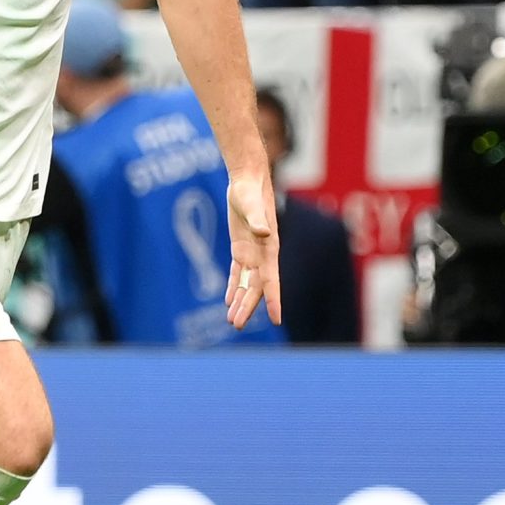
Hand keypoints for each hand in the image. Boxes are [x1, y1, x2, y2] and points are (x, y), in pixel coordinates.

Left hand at [225, 168, 282, 327]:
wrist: (248, 179)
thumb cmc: (251, 190)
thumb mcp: (251, 204)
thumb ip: (258, 219)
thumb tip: (263, 233)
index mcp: (269, 248)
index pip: (272, 281)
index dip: (274, 301)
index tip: (276, 320)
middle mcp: (263, 255)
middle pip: (256, 288)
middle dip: (248, 307)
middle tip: (237, 325)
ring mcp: (252, 252)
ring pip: (247, 284)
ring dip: (240, 302)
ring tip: (232, 321)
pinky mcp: (241, 248)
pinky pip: (238, 273)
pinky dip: (234, 286)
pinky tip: (228, 301)